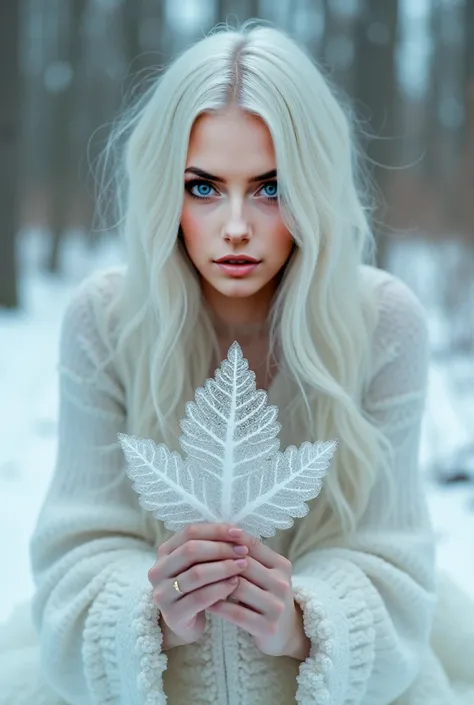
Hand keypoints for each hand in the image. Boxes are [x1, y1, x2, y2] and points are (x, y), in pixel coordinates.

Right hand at [148, 523, 248, 648]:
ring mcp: (163, 593)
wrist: (186, 623)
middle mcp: (158, 570)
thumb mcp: (199, 563)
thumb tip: (236, 532)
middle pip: (191, 550)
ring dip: (224, 567)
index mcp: (164, 552)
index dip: (215, 530)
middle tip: (243, 551)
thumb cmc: (196, 587)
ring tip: (242, 565)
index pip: (189, 532)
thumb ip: (211, 546)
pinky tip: (235, 584)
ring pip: (197, 574)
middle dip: (221, 548)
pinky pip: (200, 597)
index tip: (239, 533)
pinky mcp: (173, 614)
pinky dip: (221, 588)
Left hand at [207, 537, 309, 659]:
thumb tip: (222, 530)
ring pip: (238, 587)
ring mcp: (276, 606)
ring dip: (215, 584)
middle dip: (218, 562)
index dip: (228, 540)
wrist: (284, 632)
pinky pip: (236, 612)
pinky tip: (206, 603)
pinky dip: (218, 606)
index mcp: (281, 565)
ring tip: (197, 581)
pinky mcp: (267, 626)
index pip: (251, 545)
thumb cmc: (267, 595)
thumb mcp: (264, 573)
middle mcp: (281, 583)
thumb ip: (249, 554)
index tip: (205, 540)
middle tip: (195, 561)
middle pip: (243, 565)